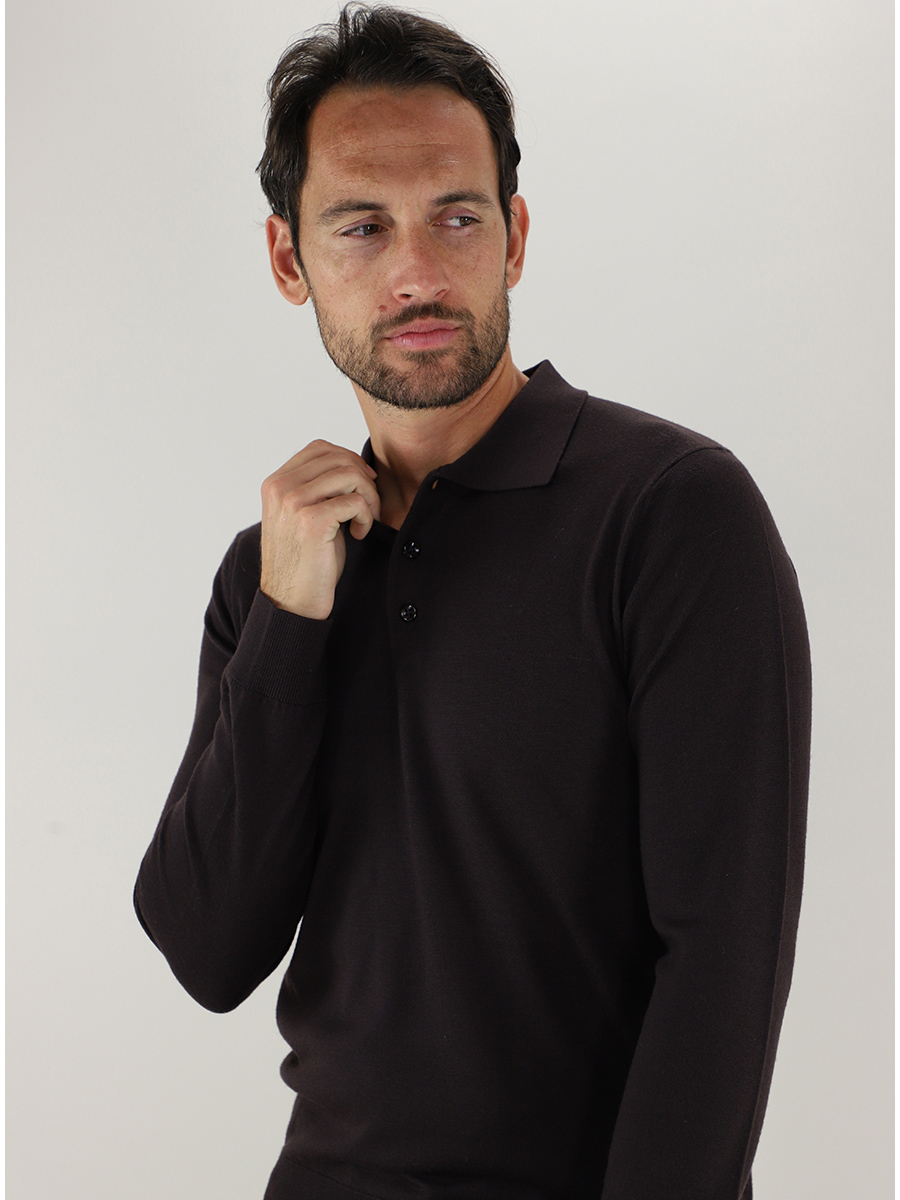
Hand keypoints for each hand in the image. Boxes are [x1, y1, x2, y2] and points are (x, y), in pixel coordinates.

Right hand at [259, 440, 380, 618]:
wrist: (291, 601)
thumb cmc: (305, 561)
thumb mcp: (303, 515)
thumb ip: (316, 488)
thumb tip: (352, 464)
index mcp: (275, 483)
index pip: (320, 448)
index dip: (349, 460)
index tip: (362, 484)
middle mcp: (280, 488)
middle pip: (338, 459)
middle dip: (364, 480)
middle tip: (368, 508)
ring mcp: (293, 502)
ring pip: (350, 475)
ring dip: (368, 497)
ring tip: (365, 520)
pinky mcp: (312, 521)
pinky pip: (356, 501)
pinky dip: (366, 517)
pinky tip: (358, 534)